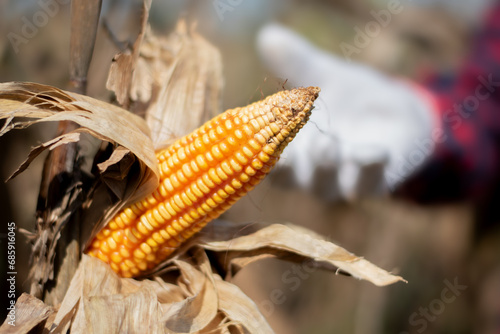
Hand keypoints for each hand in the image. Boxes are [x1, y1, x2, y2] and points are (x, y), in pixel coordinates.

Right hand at [257, 24, 436, 199]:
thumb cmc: (350, 98)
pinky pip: (371, 181)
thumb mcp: (323, 75)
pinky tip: (375, 151)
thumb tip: (268, 36)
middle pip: (294, 178)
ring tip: (327, 142)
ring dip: (325, 165)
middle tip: (288, 147)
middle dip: (291, 165)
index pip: (270, 160)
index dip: (259, 152)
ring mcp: (344, 179)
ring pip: (328, 186)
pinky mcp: (378, 179)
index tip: (254, 134)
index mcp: (294, 151)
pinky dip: (371, 168)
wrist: (399, 111)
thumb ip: (297, 62)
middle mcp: (313, 172)